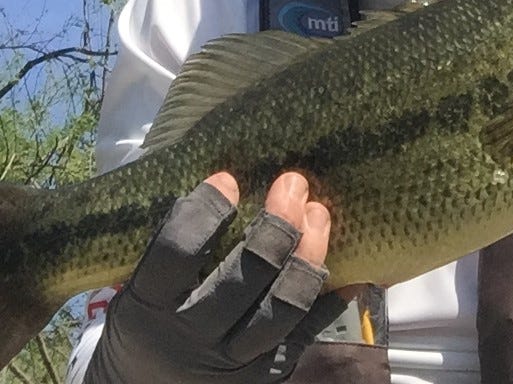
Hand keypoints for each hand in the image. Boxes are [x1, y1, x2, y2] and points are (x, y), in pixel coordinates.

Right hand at [84, 172, 345, 382]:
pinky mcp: (266, 373)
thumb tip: (224, 173)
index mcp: (148, 308)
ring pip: (284, 307)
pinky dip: (331, 297)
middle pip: (244, 278)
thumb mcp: (138, 285)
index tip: (226, 178)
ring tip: (319, 215)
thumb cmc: (148, 317)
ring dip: (307, 255)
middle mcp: (192, 337)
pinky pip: (307, 331)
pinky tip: (348, 267)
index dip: (205, 212)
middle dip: (275, 225)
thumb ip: (173, 242)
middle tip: (292, 183)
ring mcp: (233, 360)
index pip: (176, 254)